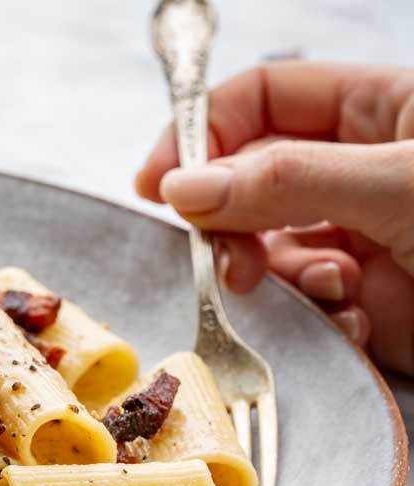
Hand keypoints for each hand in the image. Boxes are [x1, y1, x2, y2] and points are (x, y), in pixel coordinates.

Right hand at [135, 61, 413, 372]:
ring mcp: (360, 238)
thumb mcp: (398, 184)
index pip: (259, 101)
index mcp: (376, 112)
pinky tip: (356, 320)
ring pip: (267, 249)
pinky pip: (304, 305)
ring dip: (276, 276)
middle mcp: (357, 172)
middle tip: (222, 257)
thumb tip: (184, 187)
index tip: (159, 184)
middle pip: (247, 179)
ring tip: (320, 291)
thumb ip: (285, 180)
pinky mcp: (368, 302)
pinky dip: (315, 319)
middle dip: (228, 220)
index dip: (201, 134)